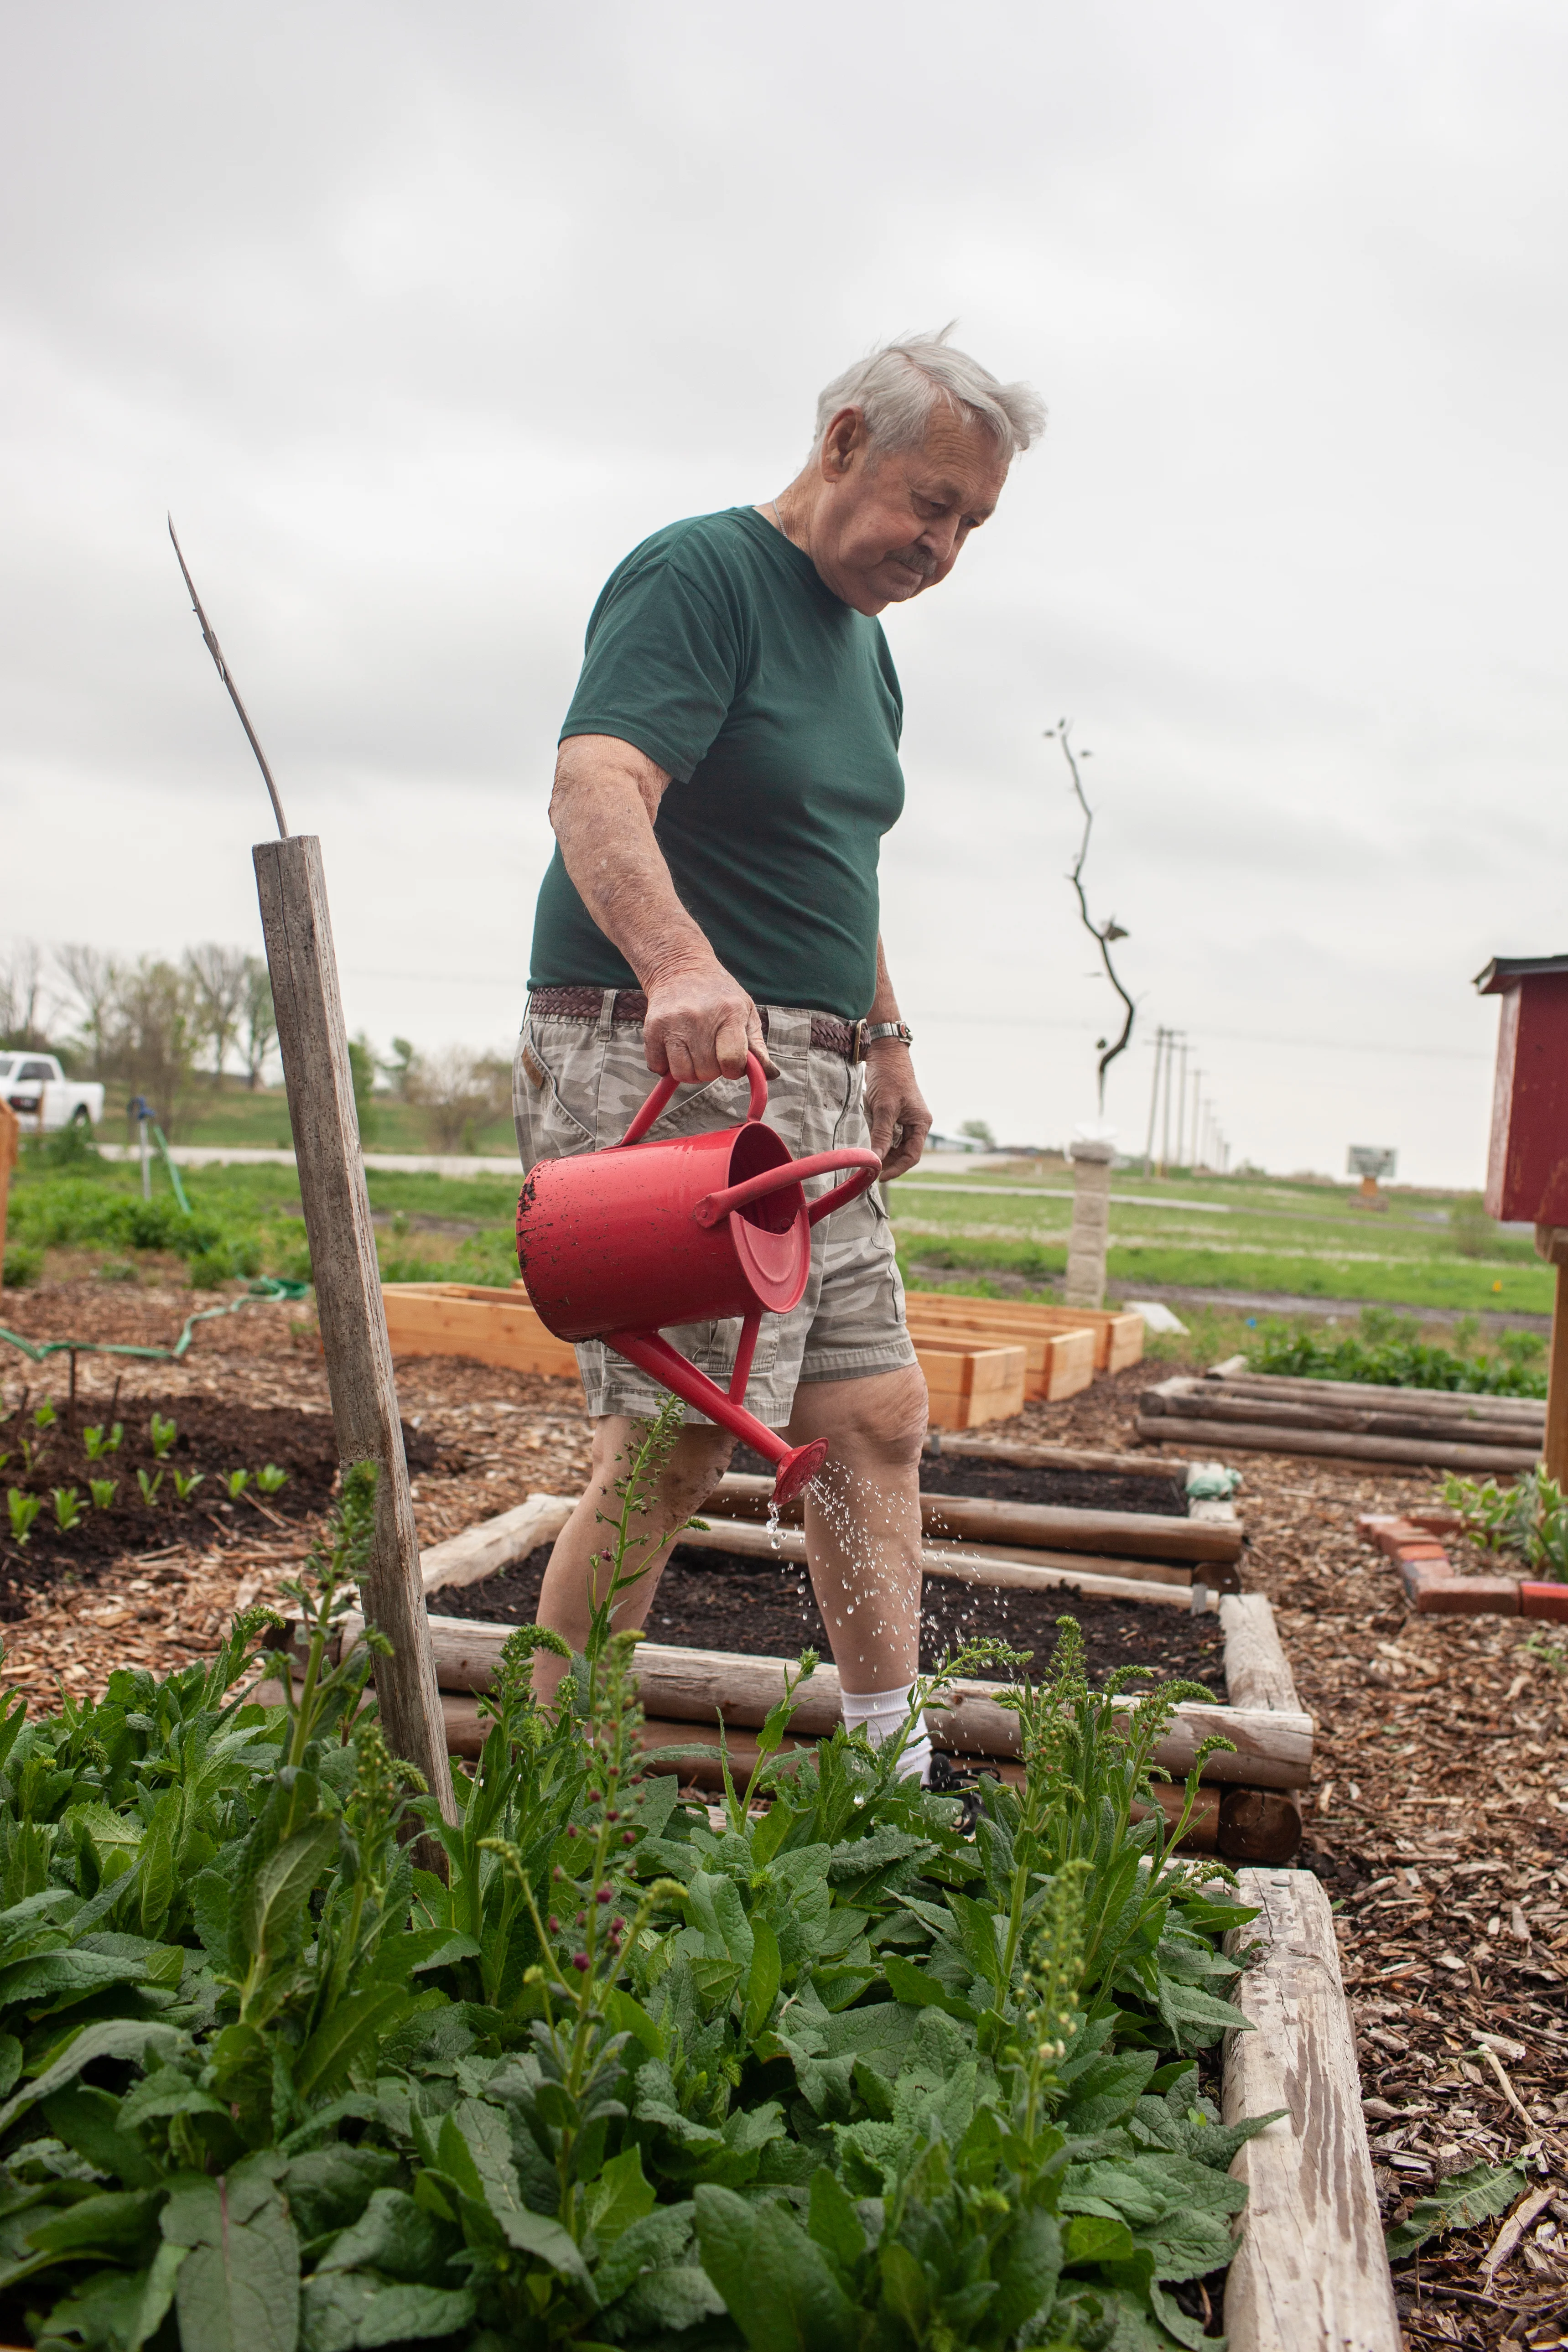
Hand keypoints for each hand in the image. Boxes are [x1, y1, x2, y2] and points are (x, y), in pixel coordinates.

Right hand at [642, 957, 777, 1083]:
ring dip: (689, 1070)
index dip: (733, 1069)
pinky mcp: (652, 1028)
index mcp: (729, 1013)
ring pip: (682, 1074)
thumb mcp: (746, 1012)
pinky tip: (674, 1048)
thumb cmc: (719, 995)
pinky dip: (665, 1065)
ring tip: (693, 1052)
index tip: (730, 1061)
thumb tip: (770, 1075)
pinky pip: (658, 1067)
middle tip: (710, 1050)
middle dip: (711, 1069)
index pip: (732, 1061)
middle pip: (706, 1072)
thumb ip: (757, 1046)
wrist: (680, 968)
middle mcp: (699, 1017)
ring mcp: (673, 1022)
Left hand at [863, 1042, 930, 1178]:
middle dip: (887, 1162)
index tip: (879, 1177)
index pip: (912, 1155)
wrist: (885, 1054)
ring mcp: (905, 1119)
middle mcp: (916, 1123)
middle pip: (903, 1152)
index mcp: (921, 1123)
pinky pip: (886, 1133)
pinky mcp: (893, 1114)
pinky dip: (877, 1139)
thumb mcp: (885, 1108)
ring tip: (866, 1158)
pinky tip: (866, 1142)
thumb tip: (876, 1160)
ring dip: (881, 1151)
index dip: (897, 1169)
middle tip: (868, 1170)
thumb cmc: (890, 1078)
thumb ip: (882, 1135)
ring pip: (894, 1144)